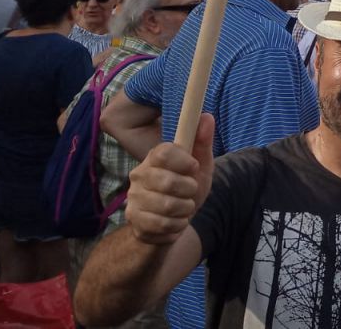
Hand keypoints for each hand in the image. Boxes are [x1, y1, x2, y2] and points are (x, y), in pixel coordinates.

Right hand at [126, 113, 214, 245]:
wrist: (170, 222)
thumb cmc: (186, 189)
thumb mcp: (200, 166)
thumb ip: (203, 142)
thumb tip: (207, 116)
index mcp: (154, 157)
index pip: (164, 152)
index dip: (184, 161)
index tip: (194, 167)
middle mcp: (139, 175)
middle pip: (168, 182)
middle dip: (189, 190)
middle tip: (191, 191)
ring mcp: (133, 198)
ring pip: (167, 206)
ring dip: (185, 209)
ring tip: (184, 207)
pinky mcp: (133, 220)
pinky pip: (162, 225)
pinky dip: (177, 225)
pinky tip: (176, 221)